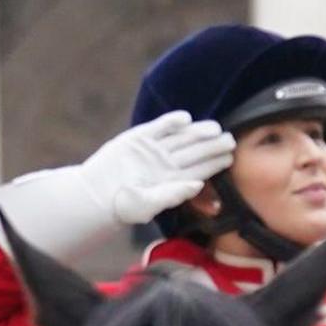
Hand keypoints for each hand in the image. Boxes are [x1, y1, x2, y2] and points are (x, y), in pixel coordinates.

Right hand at [79, 112, 232, 223]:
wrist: (95, 194)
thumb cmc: (123, 206)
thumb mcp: (148, 204)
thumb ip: (173, 195)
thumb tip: (198, 185)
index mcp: (173, 179)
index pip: (199, 169)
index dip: (214, 162)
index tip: (230, 156)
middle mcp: (167, 162)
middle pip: (194, 151)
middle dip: (211, 145)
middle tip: (229, 139)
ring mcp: (154, 149)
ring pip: (180, 138)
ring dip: (197, 132)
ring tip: (214, 128)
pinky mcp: (139, 137)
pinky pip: (159, 127)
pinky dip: (171, 122)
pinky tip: (185, 119)